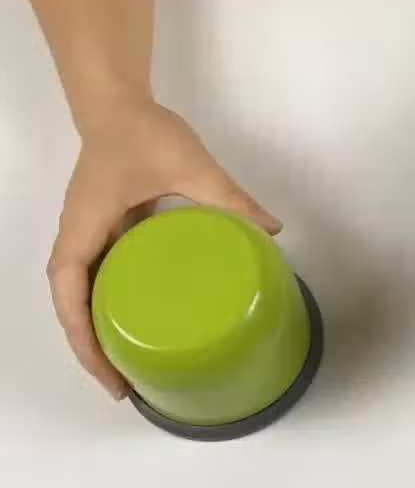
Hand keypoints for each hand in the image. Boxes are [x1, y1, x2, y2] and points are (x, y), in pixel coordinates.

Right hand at [46, 101, 280, 399]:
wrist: (118, 101)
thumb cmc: (142, 131)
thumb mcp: (190, 166)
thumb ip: (230, 197)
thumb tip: (272, 231)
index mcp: (85, 227)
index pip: (70, 294)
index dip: (84, 339)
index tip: (109, 373)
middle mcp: (80, 236)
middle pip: (73, 306)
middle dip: (92, 349)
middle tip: (126, 386)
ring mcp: (92, 233)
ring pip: (86, 294)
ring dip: (101, 330)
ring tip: (133, 366)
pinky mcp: (108, 228)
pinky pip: (106, 274)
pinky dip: (118, 302)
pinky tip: (149, 319)